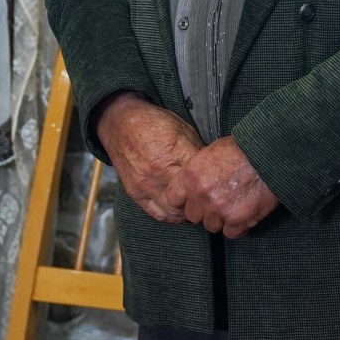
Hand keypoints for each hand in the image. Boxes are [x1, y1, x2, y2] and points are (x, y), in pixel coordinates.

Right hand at [95, 91, 203, 223]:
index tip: (219, 183)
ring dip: (188, 212)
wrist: (120, 124)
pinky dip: (171, 216)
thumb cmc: (153, 123)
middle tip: (211, 198)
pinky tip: (180, 210)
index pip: (201, 176)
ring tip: (197, 205)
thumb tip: (213, 166)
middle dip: (202, 200)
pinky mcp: (136, 194)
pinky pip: (157, 214)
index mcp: (174, 152)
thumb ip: (197, 150)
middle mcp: (159, 172)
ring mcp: (146, 185)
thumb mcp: (183, 129)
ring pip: (174, 211)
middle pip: (189, 198)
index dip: (213, 181)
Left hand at [168, 135, 280, 238]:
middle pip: (193, 215)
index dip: (184, 200)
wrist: (270, 154)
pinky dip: (238, 226)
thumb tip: (192, 186)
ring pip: (211, 226)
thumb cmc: (244, 148)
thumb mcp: (211, 152)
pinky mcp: (238, 220)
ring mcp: (219, 209)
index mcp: (191, 175)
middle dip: (205, 209)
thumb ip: (197, 173)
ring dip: (222, 218)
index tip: (192, 199)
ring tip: (235, 202)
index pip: (173, 199)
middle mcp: (202, 194)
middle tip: (220, 198)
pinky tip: (245, 211)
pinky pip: (231, 233)